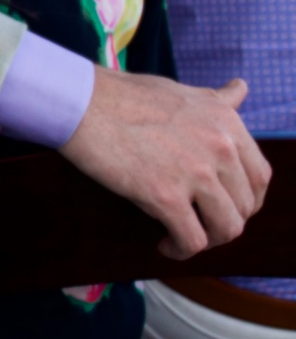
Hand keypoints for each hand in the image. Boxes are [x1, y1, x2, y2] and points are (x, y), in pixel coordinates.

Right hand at [60, 70, 270, 257]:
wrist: (79, 101)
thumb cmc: (121, 95)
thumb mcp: (182, 90)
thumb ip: (216, 99)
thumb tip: (240, 88)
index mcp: (227, 122)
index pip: (259, 176)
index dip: (245, 200)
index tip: (222, 206)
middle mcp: (221, 147)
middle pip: (245, 207)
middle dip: (224, 222)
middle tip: (198, 224)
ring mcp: (196, 172)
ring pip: (226, 228)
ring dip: (207, 240)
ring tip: (182, 237)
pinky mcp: (165, 195)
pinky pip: (192, 239)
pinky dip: (181, 249)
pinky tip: (165, 245)